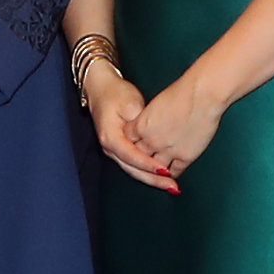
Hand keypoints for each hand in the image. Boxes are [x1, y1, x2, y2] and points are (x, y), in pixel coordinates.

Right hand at [82, 68, 179, 192]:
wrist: (101, 88)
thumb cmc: (116, 93)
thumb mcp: (130, 104)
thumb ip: (141, 122)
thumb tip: (152, 137)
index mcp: (110, 137)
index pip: (131, 156)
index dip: (148, 165)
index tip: (165, 171)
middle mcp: (110, 148)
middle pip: (132, 169)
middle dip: (153, 179)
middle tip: (172, 186)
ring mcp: (114, 150)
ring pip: (133, 170)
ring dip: (151, 179)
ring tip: (171, 185)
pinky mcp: (121, 149)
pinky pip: (134, 164)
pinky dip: (148, 171)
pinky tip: (162, 175)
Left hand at [127, 74, 220, 179]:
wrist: (202, 95)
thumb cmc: (182, 93)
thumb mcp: (155, 104)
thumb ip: (149, 118)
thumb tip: (149, 125)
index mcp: (141, 126)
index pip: (129, 142)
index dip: (132, 144)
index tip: (134, 146)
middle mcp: (151, 141)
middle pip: (139, 157)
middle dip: (141, 159)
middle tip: (144, 161)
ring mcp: (168, 150)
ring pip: (156, 168)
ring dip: (156, 170)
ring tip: (157, 171)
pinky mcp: (185, 156)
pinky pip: (174, 171)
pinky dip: (171, 173)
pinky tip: (171, 172)